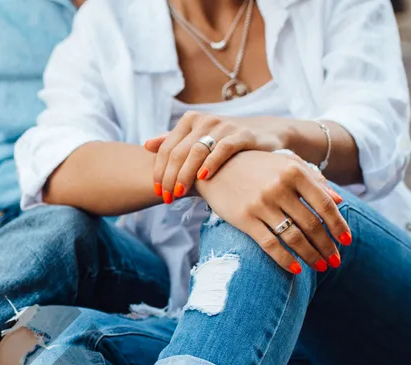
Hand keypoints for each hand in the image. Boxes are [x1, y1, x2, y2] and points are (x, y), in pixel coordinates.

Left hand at [145, 112, 290, 202]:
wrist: (264, 133)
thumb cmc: (224, 140)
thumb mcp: (197, 139)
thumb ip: (173, 141)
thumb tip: (146, 145)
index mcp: (189, 120)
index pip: (166, 149)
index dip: (159, 171)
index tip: (157, 192)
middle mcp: (204, 120)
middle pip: (178, 152)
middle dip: (169, 178)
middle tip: (167, 198)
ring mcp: (223, 126)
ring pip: (196, 152)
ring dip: (185, 175)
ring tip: (179, 193)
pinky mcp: (242, 135)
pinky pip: (222, 149)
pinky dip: (210, 164)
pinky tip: (203, 178)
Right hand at [194, 150, 349, 274]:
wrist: (215, 168)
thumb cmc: (256, 166)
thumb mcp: (285, 164)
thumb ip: (313, 179)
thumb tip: (339, 201)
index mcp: (294, 171)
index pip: (324, 204)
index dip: (338, 225)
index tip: (347, 241)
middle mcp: (279, 187)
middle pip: (311, 224)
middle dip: (326, 246)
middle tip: (335, 261)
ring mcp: (261, 204)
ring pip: (293, 237)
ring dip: (311, 255)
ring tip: (321, 266)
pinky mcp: (244, 218)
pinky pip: (270, 244)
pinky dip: (285, 259)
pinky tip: (297, 269)